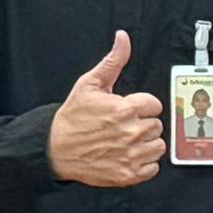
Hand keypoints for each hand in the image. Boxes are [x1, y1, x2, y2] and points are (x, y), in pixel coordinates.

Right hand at [48, 30, 166, 186]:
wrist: (55, 149)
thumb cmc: (72, 118)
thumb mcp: (90, 84)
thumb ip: (113, 61)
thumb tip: (123, 38)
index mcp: (125, 108)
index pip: (155, 105)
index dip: (142, 106)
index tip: (129, 110)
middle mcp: (131, 132)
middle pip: (157, 125)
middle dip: (143, 124)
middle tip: (124, 126)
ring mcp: (131, 155)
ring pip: (158, 146)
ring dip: (146, 144)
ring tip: (127, 141)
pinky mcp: (128, 174)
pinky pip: (153, 168)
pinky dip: (144, 164)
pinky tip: (129, 156)